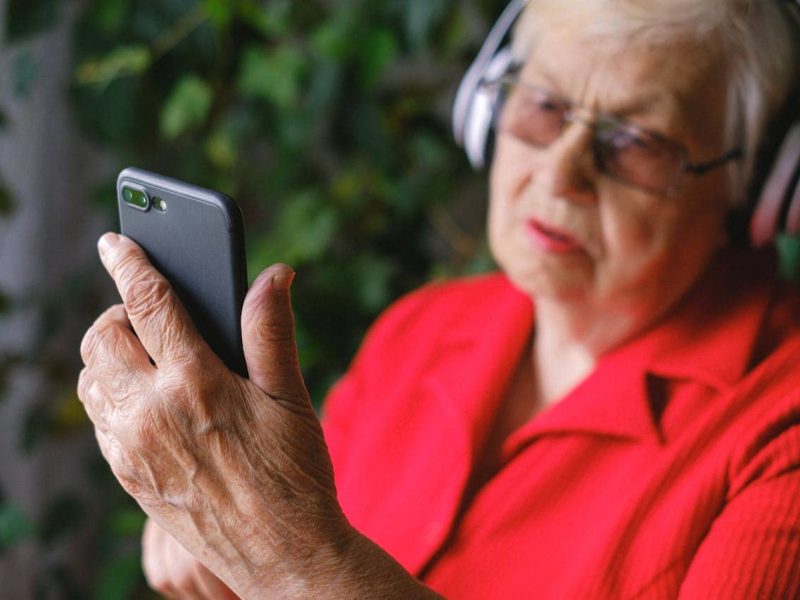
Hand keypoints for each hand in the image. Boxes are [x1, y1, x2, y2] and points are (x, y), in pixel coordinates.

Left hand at [78, 233, 348, 596]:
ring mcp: (133, 447)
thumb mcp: (290, 395)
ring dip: (108, 355)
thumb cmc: (294, 472)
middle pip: (102, 337)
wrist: (282, 553)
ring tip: (146, 355)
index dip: (130, 262)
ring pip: (90, 379)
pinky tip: (147, 400)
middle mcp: (152, 412)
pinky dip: (110, 395)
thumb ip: (271, 328)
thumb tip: (274, 273)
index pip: (149, 303)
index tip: (116, 240)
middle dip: (117, 312)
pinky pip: (98, 419)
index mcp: (195, 382)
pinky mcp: (127, 476)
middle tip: (147, 314)